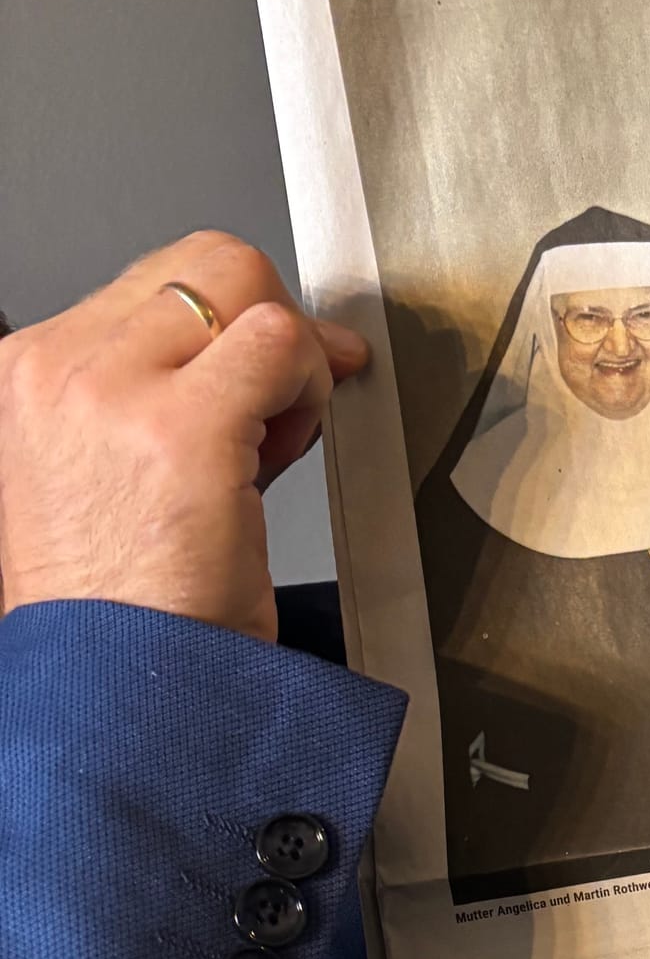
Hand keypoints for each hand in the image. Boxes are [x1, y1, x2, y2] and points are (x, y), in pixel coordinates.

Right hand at [0, 231, 367, 641]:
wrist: (114, 696)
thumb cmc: (126, 608)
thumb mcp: (119, 474)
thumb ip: (179, 394)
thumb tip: (279, 345)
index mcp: (33, 374)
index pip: (157, 283)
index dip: (232, 323)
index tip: (265, 383)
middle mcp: (57, 369)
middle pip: (205, 263)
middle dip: (269, 322)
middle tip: (286, 406)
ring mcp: (111, 392)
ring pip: (243, 283)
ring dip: (291, 360)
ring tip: (276, 442)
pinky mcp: (178, 429)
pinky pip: (280, 342)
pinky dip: (309, 386)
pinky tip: (286, 449)